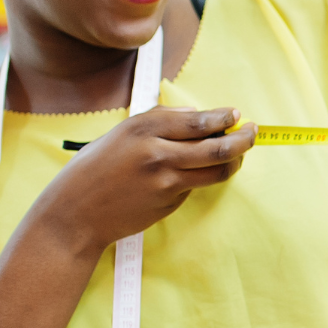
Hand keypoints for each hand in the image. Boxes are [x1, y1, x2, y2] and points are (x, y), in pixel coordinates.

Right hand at [30, 107, 255, 255]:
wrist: (74, 213)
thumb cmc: (96, 170)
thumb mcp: (121, 134)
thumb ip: (158, 122)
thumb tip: (197, 116)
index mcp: (143, 127)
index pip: (198, 120)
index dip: (223, 118)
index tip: (236, 114)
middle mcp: (156, 151)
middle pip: (217, 146)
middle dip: (244, 138)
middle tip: (253, 132)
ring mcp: (165, 180)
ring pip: (216, 169)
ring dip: (235, 160)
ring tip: (240, 153)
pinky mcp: (168, 201)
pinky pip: (196, 186)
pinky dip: (204, 177)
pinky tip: (199, 172)